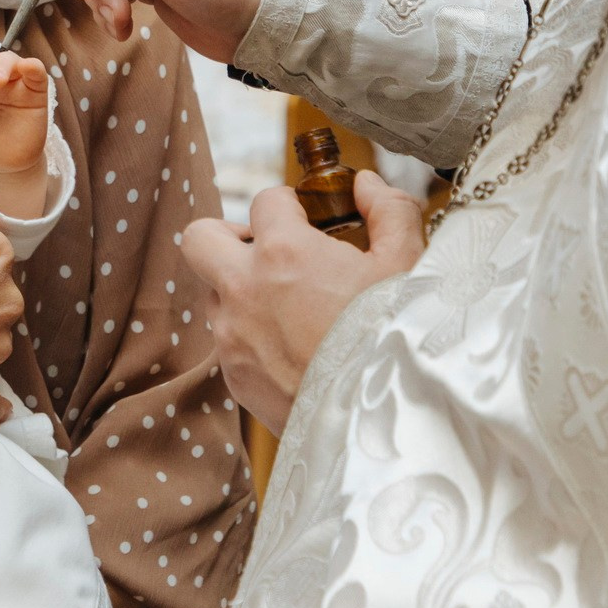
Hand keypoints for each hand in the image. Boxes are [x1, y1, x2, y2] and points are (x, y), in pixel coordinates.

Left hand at [181, 171, 423, 433]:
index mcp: (283, 251)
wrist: (388, 423)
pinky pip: (227, 342)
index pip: (265, 200)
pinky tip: (294, 349)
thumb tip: (365, 184)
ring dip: (240, 290)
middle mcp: (243, 289)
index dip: (289, 205)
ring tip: (291, 307)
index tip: (307, 220)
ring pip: (212, 294)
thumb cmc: (399, 337)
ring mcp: (231, 335)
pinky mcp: (233, 377)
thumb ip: (389, 211)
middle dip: (228, 236)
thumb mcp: (408, 265)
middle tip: (268, 251)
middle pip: (199, 237)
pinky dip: (251, 337)